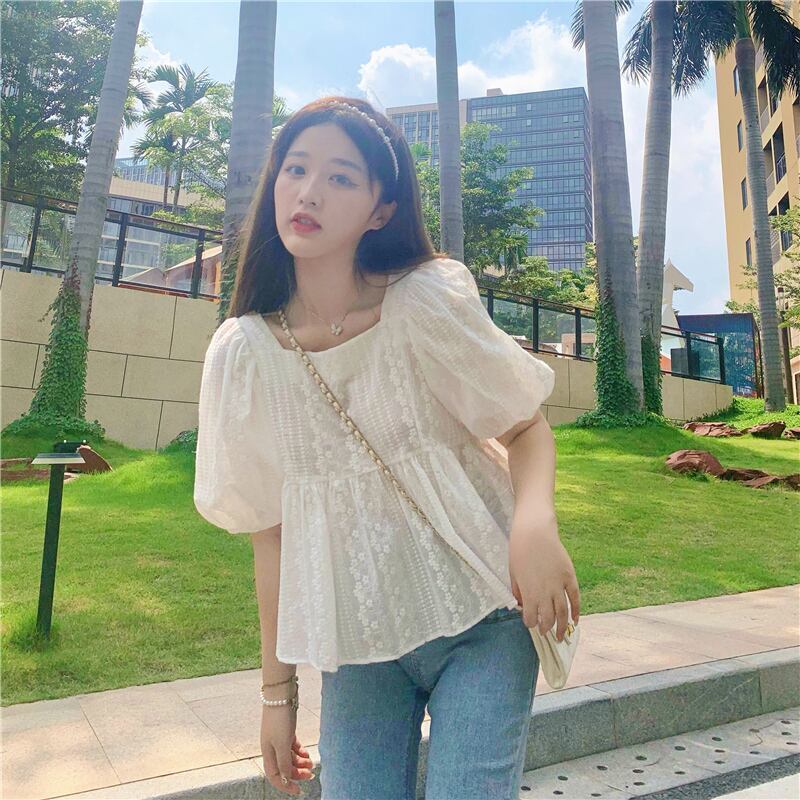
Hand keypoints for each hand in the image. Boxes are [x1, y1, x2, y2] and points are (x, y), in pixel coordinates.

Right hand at [261, 705, 314, 795]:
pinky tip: (307, 753)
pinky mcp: (286, 729)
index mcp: (268, 753)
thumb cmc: (279, 719)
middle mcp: (272, 747)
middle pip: (284, 767)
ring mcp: (279, 737)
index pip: (275, 776)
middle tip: (311, 775)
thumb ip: (284, 762)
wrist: (280, 694)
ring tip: (311, 763)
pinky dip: (300, 751)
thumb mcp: (282, 744)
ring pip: (289, 756)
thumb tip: (285, 779)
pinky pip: (292, 746)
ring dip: (300, 763)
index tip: (298, 791)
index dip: (285, 785)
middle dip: (297, 773)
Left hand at [508, 522, 579, 641]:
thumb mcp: (513, 573)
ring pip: (564, 612)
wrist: (534, 531)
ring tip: (561, 636)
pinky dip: (577, 610)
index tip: (531, 624)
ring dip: (563, 626)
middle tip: (546, 633)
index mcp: (529, 593)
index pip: (531, 618)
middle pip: (549, 618)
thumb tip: (522, 603)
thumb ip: (518, 590)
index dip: (531, 623)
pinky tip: (576, 620)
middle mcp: (545, 592)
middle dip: (546, 628)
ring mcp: (559, 584)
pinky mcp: (569, 576)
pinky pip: (575, 597)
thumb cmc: (519, 550)